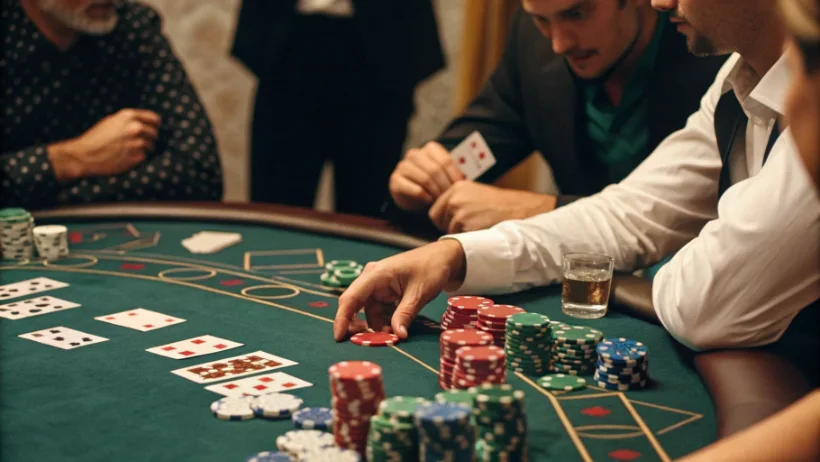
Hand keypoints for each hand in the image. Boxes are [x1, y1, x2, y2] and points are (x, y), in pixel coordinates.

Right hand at [49, 109, 160, 181]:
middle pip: (154, 133)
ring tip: (129, 151)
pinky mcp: (137, 157)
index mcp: (128, 116)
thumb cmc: (95, 138)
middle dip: (149, 138)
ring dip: (144, 149)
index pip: (154, 119)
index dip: (155, 124)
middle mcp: (135, 128)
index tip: (155, 128)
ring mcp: (138, 143)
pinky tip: (125, 157)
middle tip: (139, 142)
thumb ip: (128, 120)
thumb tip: (144, 122)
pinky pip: (144, 157)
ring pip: (151, 146)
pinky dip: (138, 158)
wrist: (84, 155)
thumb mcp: (111, 121)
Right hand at [333, 239, 466, 340]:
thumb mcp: (419, 294)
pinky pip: (376, 309)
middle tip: (365, 343)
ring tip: (391, 334)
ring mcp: (376, 284)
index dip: (342, 319)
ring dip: (375, 325)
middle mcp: (371, 278)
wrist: (443, 257)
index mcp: (376, 274)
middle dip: (357, 325)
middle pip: (354, 305)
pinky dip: (383, 320)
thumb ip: (405, 314)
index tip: (338, 338)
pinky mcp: (383, 290)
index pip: (351, 298)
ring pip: (367, 310)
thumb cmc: (431, 269)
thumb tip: (397, 335)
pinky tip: (394, 326)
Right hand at [389, 141, 464, 210]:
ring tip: (440, 200)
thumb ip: (454, 173)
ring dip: (435, 192)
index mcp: (429, 149)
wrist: (413, 197)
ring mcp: (403, 166)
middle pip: (435, 169)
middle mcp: (414, 155)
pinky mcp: (395, 180)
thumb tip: (467, 180)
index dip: (454, 175)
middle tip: (450, 197)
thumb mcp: (445, 176)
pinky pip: (414, 189)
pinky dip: (424, 197)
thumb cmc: (433, 185)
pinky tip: (429, 202)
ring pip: (425, 179)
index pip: (445, 160)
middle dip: (445, 185)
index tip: (460, 187)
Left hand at [429, 182, 557, 232]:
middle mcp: (454, 198)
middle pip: (438, 222)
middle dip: (451, 228)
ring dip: (462, 235)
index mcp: (456, 188)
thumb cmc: (502, 206)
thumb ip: (458, 202)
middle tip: (471, 227)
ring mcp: (459, 211)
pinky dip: (470, 241)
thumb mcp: (476, 195)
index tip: (459, 223)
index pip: (434, 212)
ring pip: (449, 232)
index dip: (445, 220)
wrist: (523, 210)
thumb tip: (442, 218)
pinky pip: (459, 240)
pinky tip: (483, 233)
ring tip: (481, 228)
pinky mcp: (466, 225)